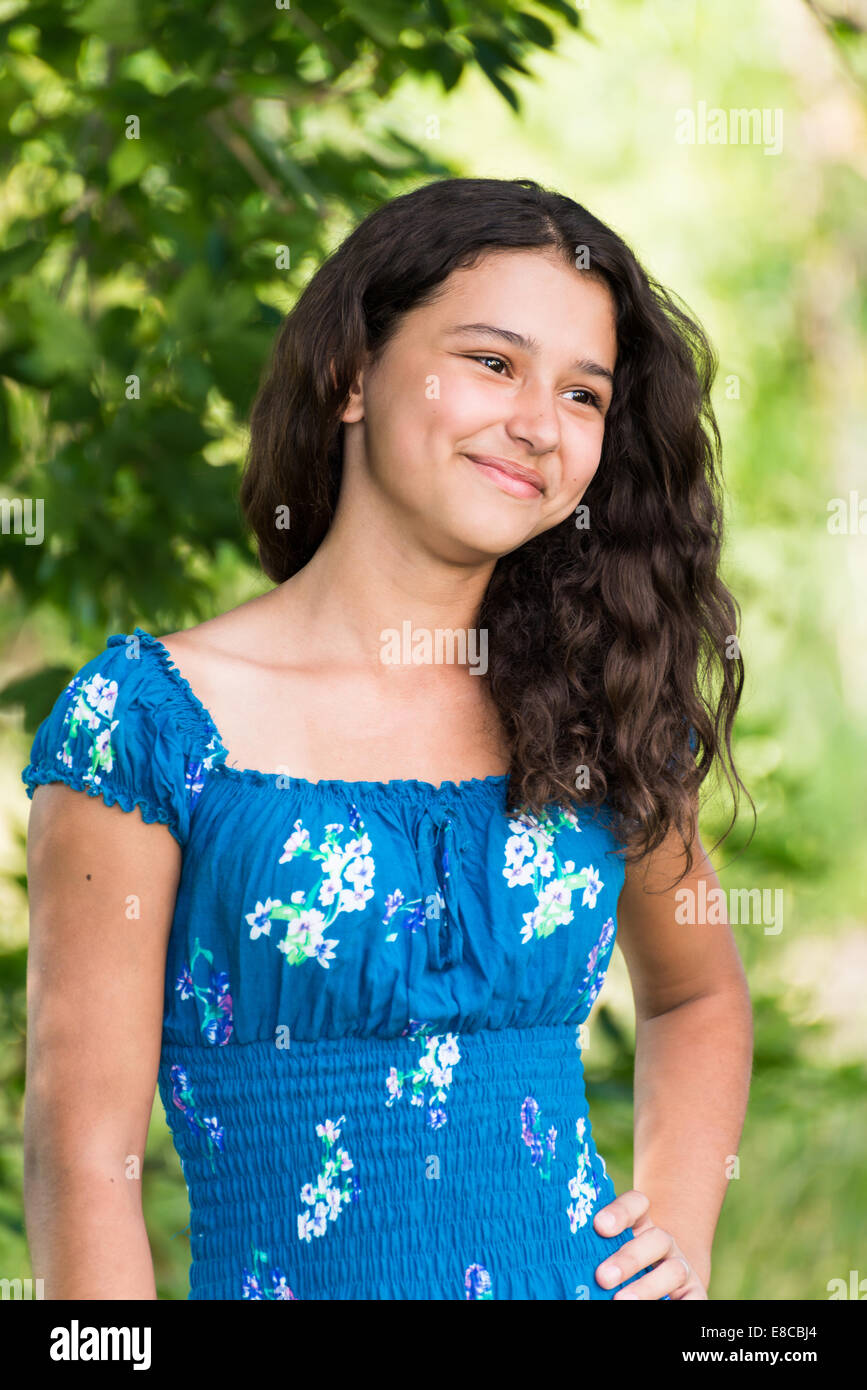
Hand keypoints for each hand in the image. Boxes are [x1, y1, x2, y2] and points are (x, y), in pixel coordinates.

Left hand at [593, 1189, 708, 1299]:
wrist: (663, 1284)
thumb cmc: (617, 1266)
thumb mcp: (605, 1253)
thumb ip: (592, 1250)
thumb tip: (562, 1263)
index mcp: (640, 1225)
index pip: (637, 1204)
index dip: (621, 1211)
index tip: (599, 1226)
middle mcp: (663, 1242)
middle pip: (655, 1238)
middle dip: (628, 1258)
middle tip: (602, 1276)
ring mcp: (680, 1267)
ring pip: (673, 1269)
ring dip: (648, 1286)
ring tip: (621, 1301)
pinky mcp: (696, 1292)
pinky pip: (693, 1298)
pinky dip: (680, 1304)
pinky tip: (662, 1306)